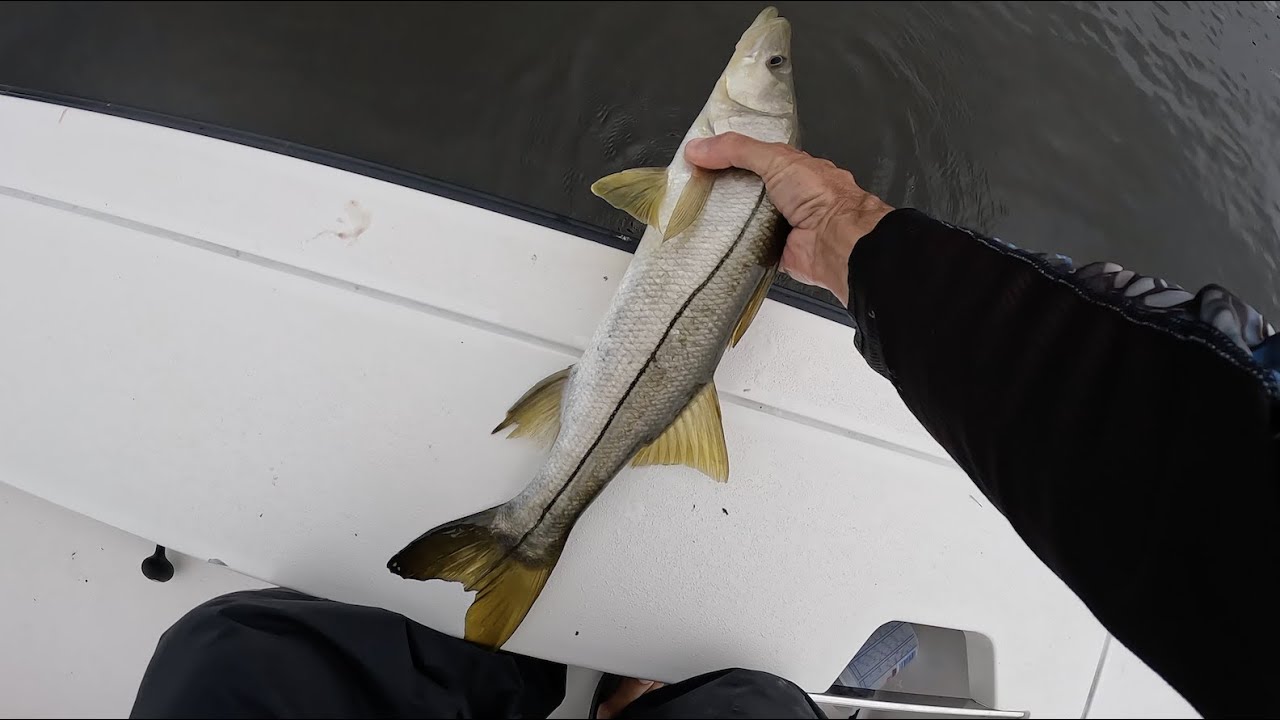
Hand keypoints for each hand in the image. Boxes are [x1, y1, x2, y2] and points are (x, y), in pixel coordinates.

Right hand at [685, 133, 891, 305]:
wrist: (836, 241)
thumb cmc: (820, 197)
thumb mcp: (776, 159)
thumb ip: (737, 150)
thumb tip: (698, 148)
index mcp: (789, 169)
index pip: (751, 157)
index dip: (725, 156)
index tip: (697, 157)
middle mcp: (784, 196)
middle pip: (743, 190)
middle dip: (720, 189)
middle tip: (691, 188)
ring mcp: (779, 225)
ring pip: (742, 219)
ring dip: (724, 219)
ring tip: (694, 214)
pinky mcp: (773, 251)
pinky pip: (745, 247)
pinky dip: (731, 246)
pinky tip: (711, 241)